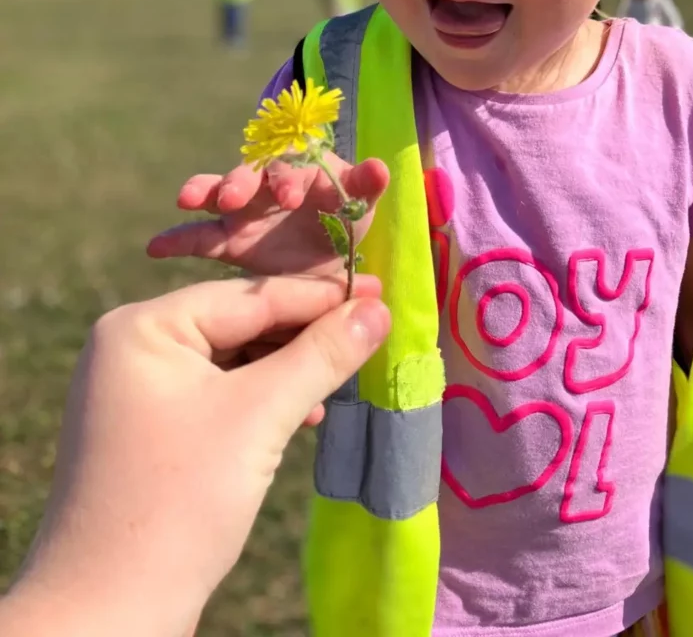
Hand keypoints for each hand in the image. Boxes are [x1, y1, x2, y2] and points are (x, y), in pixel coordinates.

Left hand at [4, 273, 389, 636]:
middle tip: (374, 329)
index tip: (382, 289)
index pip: (249, 297)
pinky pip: (222, 396)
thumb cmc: (180, 503)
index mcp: (143, 328)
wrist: (109, 615)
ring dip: (291, 369)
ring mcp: (141, 392)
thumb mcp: (258, 418)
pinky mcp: (155, 431)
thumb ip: (320, 356)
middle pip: (241, 324)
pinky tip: (307, 414)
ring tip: (348, 372)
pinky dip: (266, 400)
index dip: (320, 295)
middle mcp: (135, 348)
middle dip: (307, 333)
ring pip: (235, 362)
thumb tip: (378, 309)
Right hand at [146, 156, 389, 276]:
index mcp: (299, 171)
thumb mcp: (360, 206)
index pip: (290, 167)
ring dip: (203, 191)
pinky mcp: (228, 240)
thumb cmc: (345, 220)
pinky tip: (155, 247)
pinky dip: (176, 240)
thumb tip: (381, 166)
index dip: (288, 179)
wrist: (329, 259)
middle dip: (239, 182)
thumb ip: (366, 186)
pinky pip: (198, 237)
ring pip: (219, 197)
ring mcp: (243, 212)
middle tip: (232, 196)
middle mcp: (266, 186)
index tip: (290, 197)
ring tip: (186, 198)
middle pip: (248, 175)